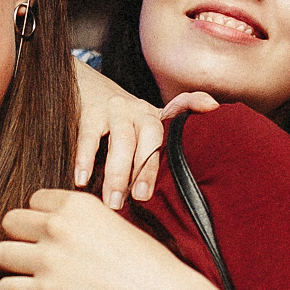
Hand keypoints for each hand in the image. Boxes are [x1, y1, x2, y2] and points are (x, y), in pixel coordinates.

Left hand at [0, 189, 268, 289]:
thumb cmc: (149, 266)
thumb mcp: (115, 223)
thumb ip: (80, 219)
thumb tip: (51, 223)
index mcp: (78, 204)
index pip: (32, 201)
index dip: (40, 220)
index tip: (53, 237)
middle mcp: (59, 227)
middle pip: (9, 223)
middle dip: (20, 239)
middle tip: (36, 257)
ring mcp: (50, 261)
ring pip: (0, 254)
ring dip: (13, 267)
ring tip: (31, 277)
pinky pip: (5, 288)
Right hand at [70, 59, 218, 208]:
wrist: (87, 88)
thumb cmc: (124, 120)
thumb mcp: (148, 124)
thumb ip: (173, 134)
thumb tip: (207, 122)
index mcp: (156, 117)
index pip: (178, 114)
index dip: (193, 107)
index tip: (208, 112)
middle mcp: (139, 111)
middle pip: (150, 137)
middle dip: (146, 168)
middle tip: (141, 198)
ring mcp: (115, 110)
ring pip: (121, 140)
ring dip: (117, 173)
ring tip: (112, 202)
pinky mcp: (90, 113)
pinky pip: (89, 137)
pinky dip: (85, 160)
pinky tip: (82, 181)